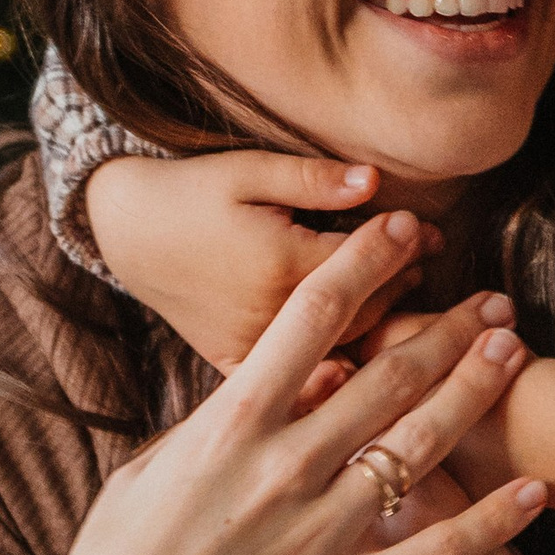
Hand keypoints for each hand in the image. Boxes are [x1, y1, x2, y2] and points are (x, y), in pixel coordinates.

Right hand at [0, 217, 544, 554]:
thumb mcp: (147, 473)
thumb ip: (213, 425)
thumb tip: (267, 380)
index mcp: (227, 430)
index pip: (310, 322)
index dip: (364, 266)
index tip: (401, 229)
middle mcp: (282, 471)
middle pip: (385, 375)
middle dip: (446, 327)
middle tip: (494, 298)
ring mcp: (319, 536)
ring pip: (419, 445)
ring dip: (473, 391)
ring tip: (513, 352)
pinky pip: (437, 552)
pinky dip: (493, 520)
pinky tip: (534, 491)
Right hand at [88, 150, 442, 372]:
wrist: (124, 231)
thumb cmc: (190, 192)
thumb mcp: (248, 171)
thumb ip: (313, 179)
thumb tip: (374, 181)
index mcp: (278, 266)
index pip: (362, 263)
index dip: (401, 246)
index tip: (425, 231)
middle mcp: (269, 318)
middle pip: (361, 312)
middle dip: (402, 285)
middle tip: (430, 264)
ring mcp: (251, 351)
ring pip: (339, 351)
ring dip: (383, 328)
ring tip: (411, 303)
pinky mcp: (233, 367)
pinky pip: (296, 384)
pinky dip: (335, 373)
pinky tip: (364, 366)